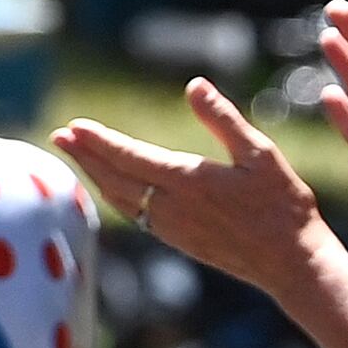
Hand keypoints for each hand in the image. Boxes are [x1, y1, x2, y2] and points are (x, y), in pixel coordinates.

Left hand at [49, 78, 326, 290]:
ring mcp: (170, 227)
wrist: (289, 261)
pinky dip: (113, 195)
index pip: (130, 157)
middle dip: (84, 156)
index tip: (73, 127)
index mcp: (188, 181)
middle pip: (113, 178)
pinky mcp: (175, 240)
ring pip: (119, 199)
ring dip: (95, 175)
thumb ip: (223, 120)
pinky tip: (110, 186)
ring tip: (77, 156)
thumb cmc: (282, 204)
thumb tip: (194, 86)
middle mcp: (170, 207)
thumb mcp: (260, 153)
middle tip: (58, 136)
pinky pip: (133, 214)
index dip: (99, 142)